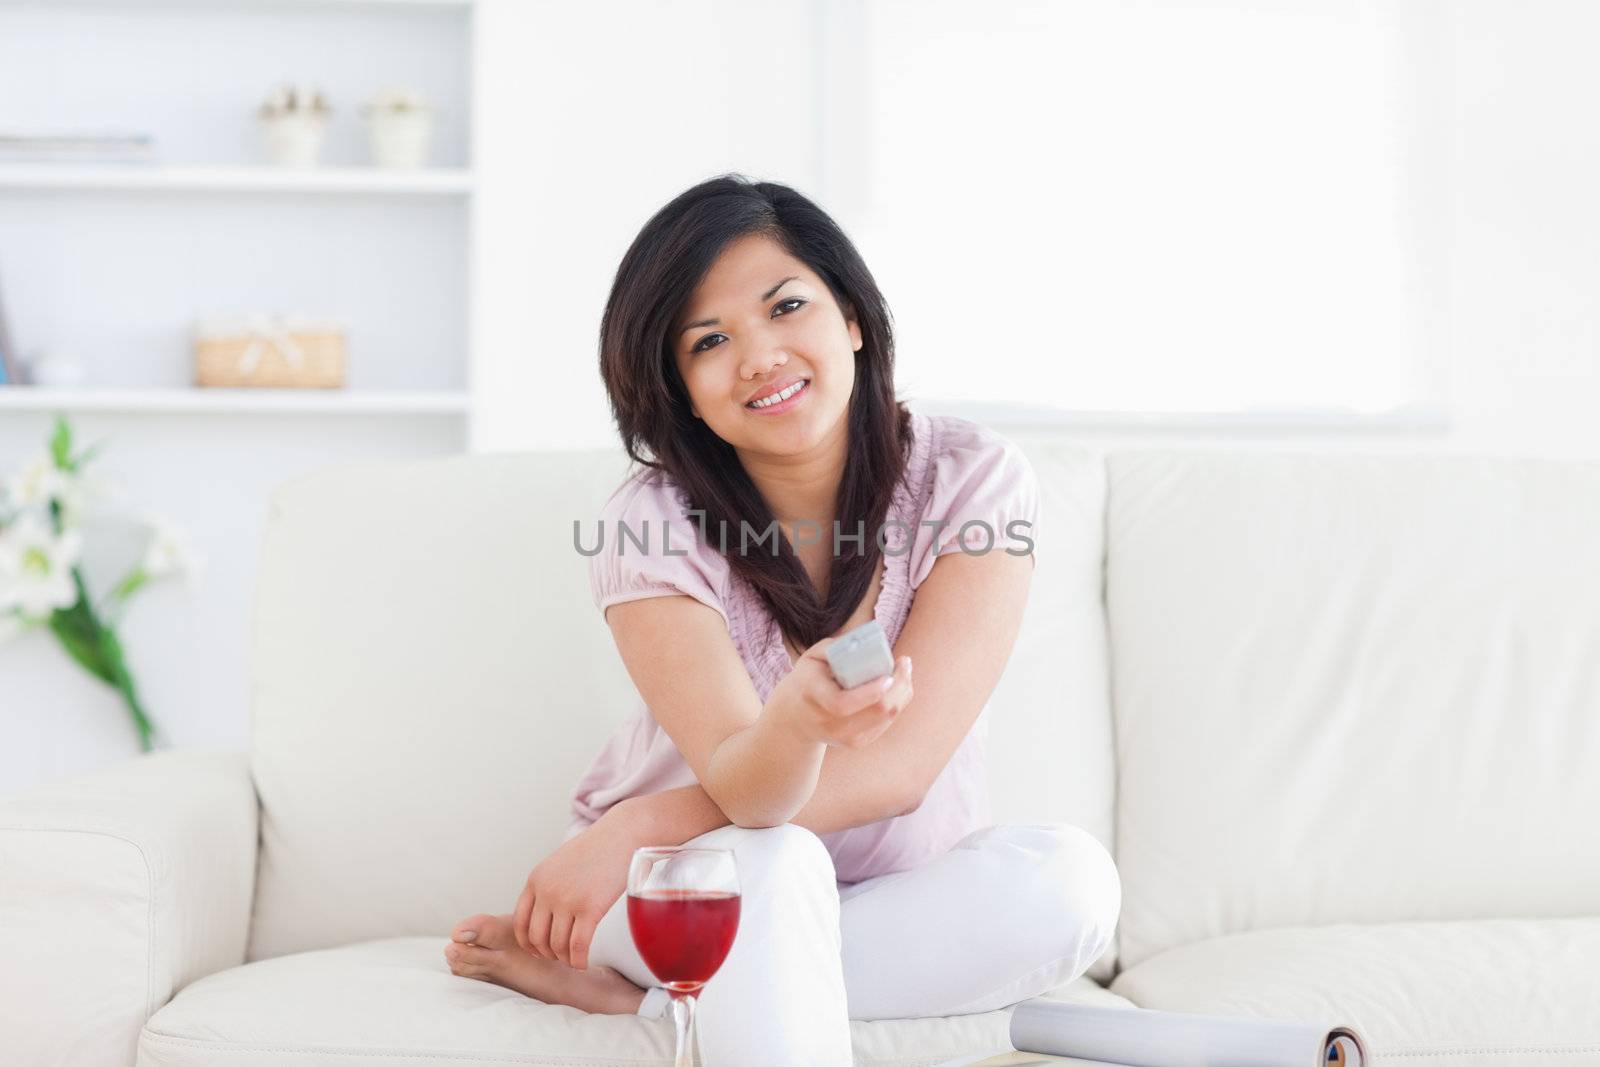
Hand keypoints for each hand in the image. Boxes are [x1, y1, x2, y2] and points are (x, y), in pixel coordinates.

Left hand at [512, 806, 640, 969]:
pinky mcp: (589, 908)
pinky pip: (578, 946)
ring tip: (574, 959)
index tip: (538, 951)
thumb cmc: (597, 849)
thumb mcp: (560, 864)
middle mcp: (546, 891)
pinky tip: (584, 963)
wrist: (622, 834)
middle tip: (560, 957)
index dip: (528, 943)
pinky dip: (579, 960)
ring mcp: (566, 900)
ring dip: (565, 958)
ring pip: (556, 945)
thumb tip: (546, 915)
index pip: (520, 922)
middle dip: (546, 954)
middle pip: (536, 938)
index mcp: (536, 880)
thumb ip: (548, 886)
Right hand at [767, 638, 913, 748]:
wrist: (796, 717)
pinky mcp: (858, 743)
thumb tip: (863, 642)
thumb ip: (833, 648)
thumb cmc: (808, 679)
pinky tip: (896, 687)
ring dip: (903, 692)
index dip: (871, 691)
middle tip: (904, 662)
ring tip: (903, 671)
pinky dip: (897, 703)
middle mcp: (830, 723)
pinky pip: (887, 722)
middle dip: (899, 686)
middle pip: (876, 711)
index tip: (888, 674)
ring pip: (887, 717)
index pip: (843, 704)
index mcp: (814, 697)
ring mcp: (845, 738)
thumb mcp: (812, 658)